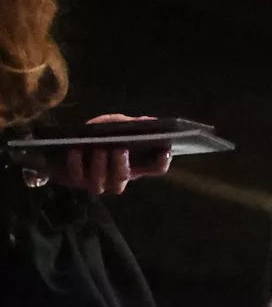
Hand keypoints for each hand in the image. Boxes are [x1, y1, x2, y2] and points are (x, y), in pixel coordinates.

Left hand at [32, 114, 172, 195]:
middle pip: (125, 178)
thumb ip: (132, 125)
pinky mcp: (79, 180)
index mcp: (137, 163)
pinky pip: (78, 176)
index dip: (163, 161)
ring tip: (98, 149)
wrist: (72, 141)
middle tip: (119, 148)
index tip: (164, 149)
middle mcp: (121, 176)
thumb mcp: (118, 124)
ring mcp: (100, 181)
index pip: (157, 168)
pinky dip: (76, 163)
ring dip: (100, 166)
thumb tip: (149, 122)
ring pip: (103, 183)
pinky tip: (76, 149)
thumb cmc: (102, 133)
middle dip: (121, 165)